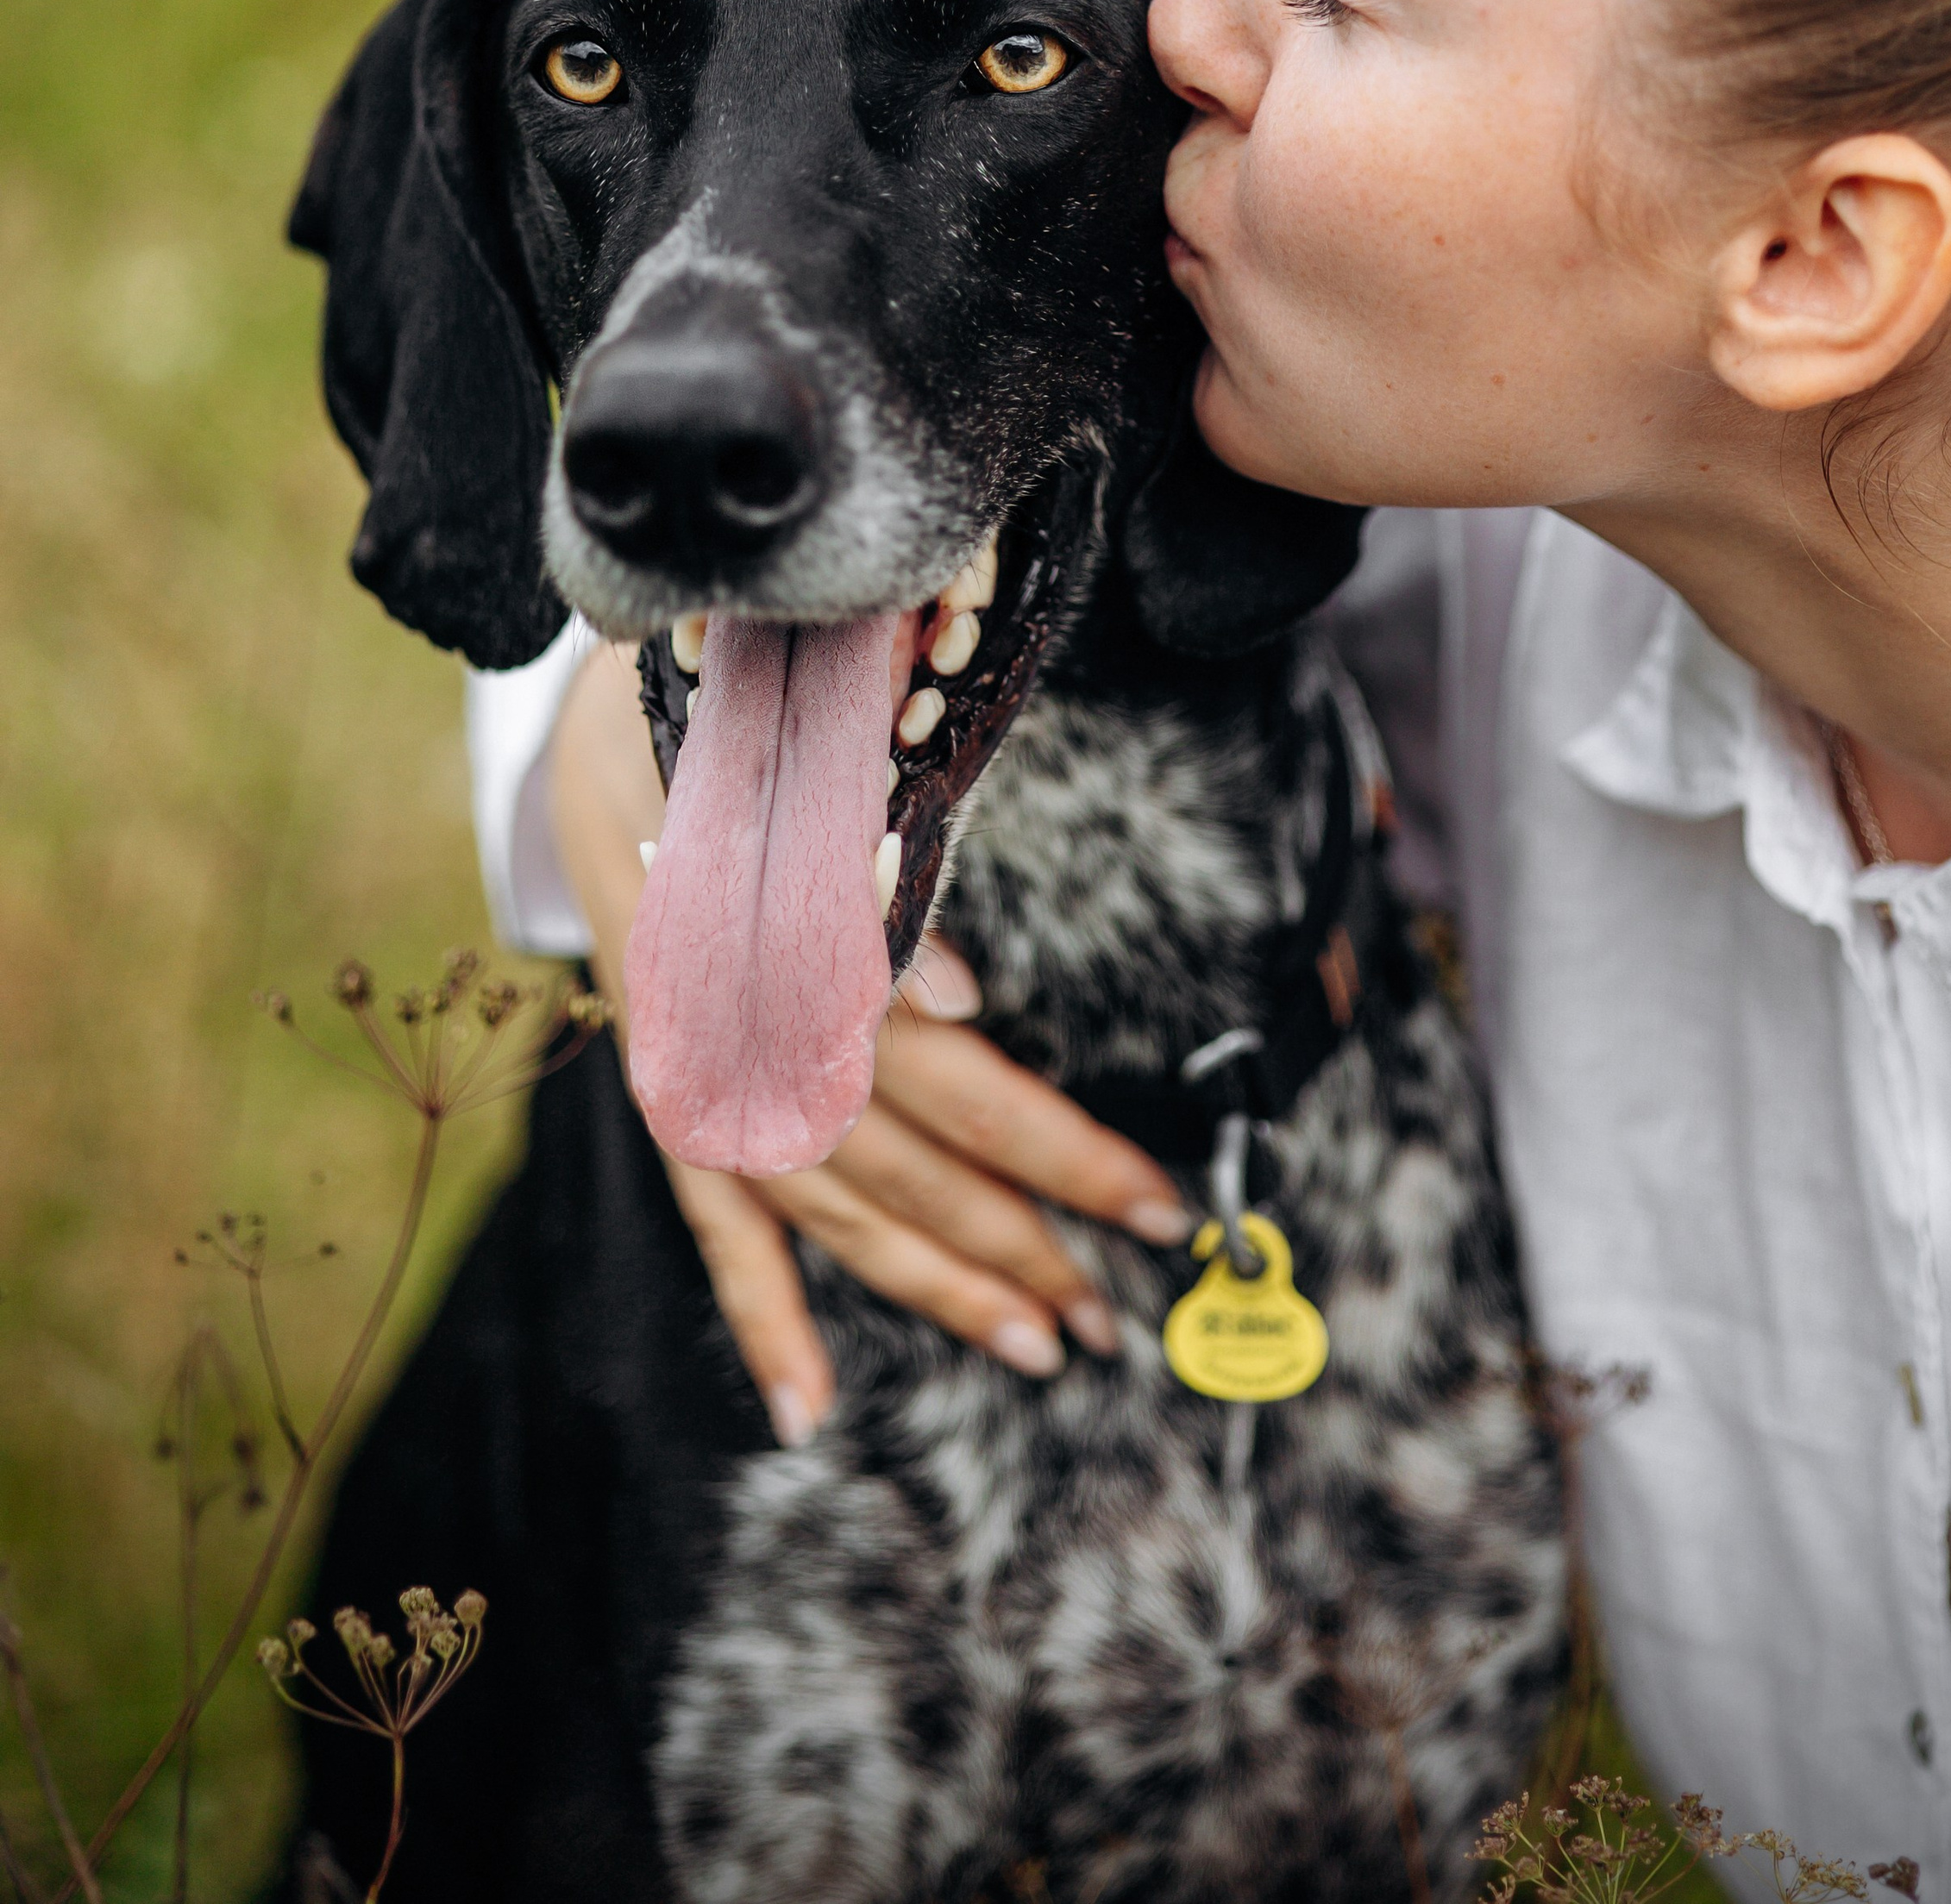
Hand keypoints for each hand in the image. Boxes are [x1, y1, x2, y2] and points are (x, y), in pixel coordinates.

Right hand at [546, 641, 1189, 1445]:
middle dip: (1023, 1245)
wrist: (602, 733)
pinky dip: (765, 1317)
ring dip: (932, 1289)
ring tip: (1029, 1347)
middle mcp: (757, 1049)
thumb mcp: (812, 784)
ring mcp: (710, 1089)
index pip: (965, 1084)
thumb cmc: (745, 745)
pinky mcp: (673, 1103)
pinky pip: (721, 1229)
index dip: (1063, 1152)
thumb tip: (960, 1002)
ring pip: (839, 1214)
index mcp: (806, 968)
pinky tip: (805, 1407)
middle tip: (1118, 1317)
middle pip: (914, 1168)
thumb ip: (881, 888)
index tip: (1157, 1205)